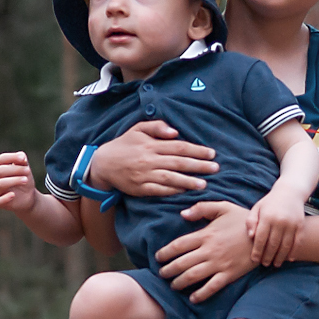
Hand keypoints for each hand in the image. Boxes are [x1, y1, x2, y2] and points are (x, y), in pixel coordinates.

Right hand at [0, 151, 37, 212]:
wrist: (29, 198)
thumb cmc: (24, 181)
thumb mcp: (25, 170)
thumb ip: (22, 162)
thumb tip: (21, 155)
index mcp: (1, 168)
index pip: (1, 159)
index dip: (12, 157)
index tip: (24, 159)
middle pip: (0, 171)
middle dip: (15, 169)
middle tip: (28, 171)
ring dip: (14, 180)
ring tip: (26, 180)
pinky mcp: (0, 203)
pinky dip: (4, 198)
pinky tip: (13, 195)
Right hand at [88, 120, 217, 196]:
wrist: (103, 163)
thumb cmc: (124, 145)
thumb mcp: (138, 129)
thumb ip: (157, 126)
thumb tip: (175, 132)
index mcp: (151, 144)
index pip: (179, 147)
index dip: (196, 150)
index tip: (212, 153)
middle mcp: (149, 160)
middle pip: (178, 163)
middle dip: (199, 166)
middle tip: (215, 168)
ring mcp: (145, 175)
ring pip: (171, 178)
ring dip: (188, 181)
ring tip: (204, 184)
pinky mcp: (140, 188)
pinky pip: (159, 190)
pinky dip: (173, 191)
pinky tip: (185, 191)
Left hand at [157, 202, 253, 301]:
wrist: (265, 234)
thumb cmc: (243, 220)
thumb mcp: (223, 207)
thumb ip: (202, 209)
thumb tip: (183, 214)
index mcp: (206, 235)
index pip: (178, 246)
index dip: (165, 253)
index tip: (158, 257)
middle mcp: (209, 251)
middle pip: (181, 263)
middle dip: (168, 270)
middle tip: (162, 274)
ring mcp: (219, 264)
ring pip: (193, 276)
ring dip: (179, 282)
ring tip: (173, 285)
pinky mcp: (229, 274)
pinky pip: (212, 287)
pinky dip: (201, 294)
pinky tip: (193, 298)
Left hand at [246, 191, 305, 265]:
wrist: (290, 192)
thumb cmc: (270, 203)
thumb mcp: (257, 208)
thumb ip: (250, 221)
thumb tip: (250, 236)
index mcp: (266, 217)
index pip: (260, 238)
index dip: (257, 251)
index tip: (255, 259)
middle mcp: (279, 221)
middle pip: (272, 244)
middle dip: (268, 256)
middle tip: (265, 264)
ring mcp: (291, 223)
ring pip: (285, 245)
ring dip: (280, 257)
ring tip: (275, 264)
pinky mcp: (300, 225)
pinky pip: (298, 242)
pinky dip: (294, 252)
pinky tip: (289, 259)